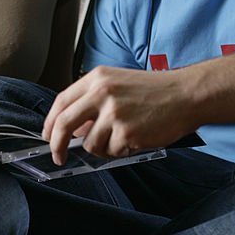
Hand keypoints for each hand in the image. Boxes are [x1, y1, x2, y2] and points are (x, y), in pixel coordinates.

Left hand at [42, 65, 197, 163]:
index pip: (62, 101)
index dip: (50, 122)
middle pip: (64, 124)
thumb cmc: (156, 92)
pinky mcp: (126, 132)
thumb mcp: (119, 85)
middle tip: (58, 157)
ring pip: (89, 144)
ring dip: (102, 148)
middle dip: (56, 145)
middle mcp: (102, 93)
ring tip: (122, 138)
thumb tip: (73, 131)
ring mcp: (113, 113)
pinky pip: (111, 152)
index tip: (48, 136)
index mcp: (97, 78)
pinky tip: (136, 138)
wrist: (187, 95)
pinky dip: (121, 151)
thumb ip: (93, 102)